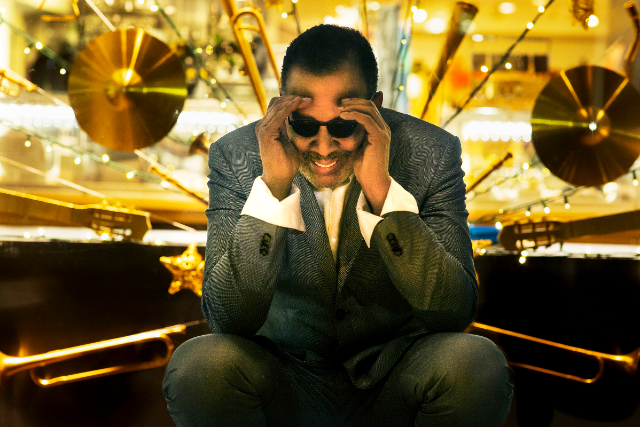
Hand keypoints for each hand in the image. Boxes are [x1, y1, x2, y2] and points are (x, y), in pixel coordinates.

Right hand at [255, 96, 310, 199]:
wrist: (280, 178)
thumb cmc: (285, 163)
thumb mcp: (288, 142)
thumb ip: (287, 130)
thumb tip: (295, 120)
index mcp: (267, 127)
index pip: (276, 106)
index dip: (290, 101)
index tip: (306, 101)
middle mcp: (262, 126)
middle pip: (276, 103)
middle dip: (292, 98)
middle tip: (308, 99)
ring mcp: (263, 129)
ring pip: (277, 106)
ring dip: (293, 101)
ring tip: (307, 100)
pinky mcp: (267, 133)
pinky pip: (279, 114)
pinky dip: (290, 107)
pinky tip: (299, 104)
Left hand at [339, 93, 390, 214]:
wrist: (372, 182)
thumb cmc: (364, 167)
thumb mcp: (357, 146)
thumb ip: (356, 133)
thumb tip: (346, 124)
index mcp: (379, 129)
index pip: (370, 108)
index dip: (356, 102)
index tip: (342, 104)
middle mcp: (384, 128)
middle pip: (370, 105)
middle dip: (354, 101)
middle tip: (340, 103)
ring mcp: (383, 132)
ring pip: (369, 109)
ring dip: (353, 106)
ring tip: (340, 109)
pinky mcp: (379, 137)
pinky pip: (367, 120)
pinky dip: (355, 115)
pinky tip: (344, 116)